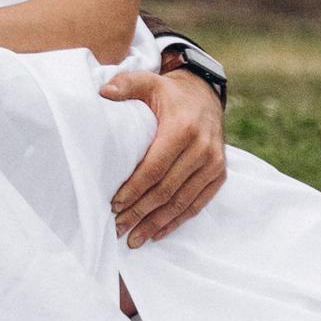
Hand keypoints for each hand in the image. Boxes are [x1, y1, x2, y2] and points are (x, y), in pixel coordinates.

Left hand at [103, 63, 227, 246]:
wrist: (205, 94)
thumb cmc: (169, 94)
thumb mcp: (149, 81)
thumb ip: (126, 85)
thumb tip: (102, 92)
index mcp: (182, 129)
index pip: (155, 167)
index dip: (134, 189)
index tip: (114, 205)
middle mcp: (202, 148)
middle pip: (167, 189)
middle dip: (140, 212)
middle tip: (118, 228)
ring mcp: (213, 163)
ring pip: (182, 201)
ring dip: (156, 223)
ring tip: (134, 239)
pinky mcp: (219, 174)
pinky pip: (198, 203)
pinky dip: (177, 221)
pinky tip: (158, 232)